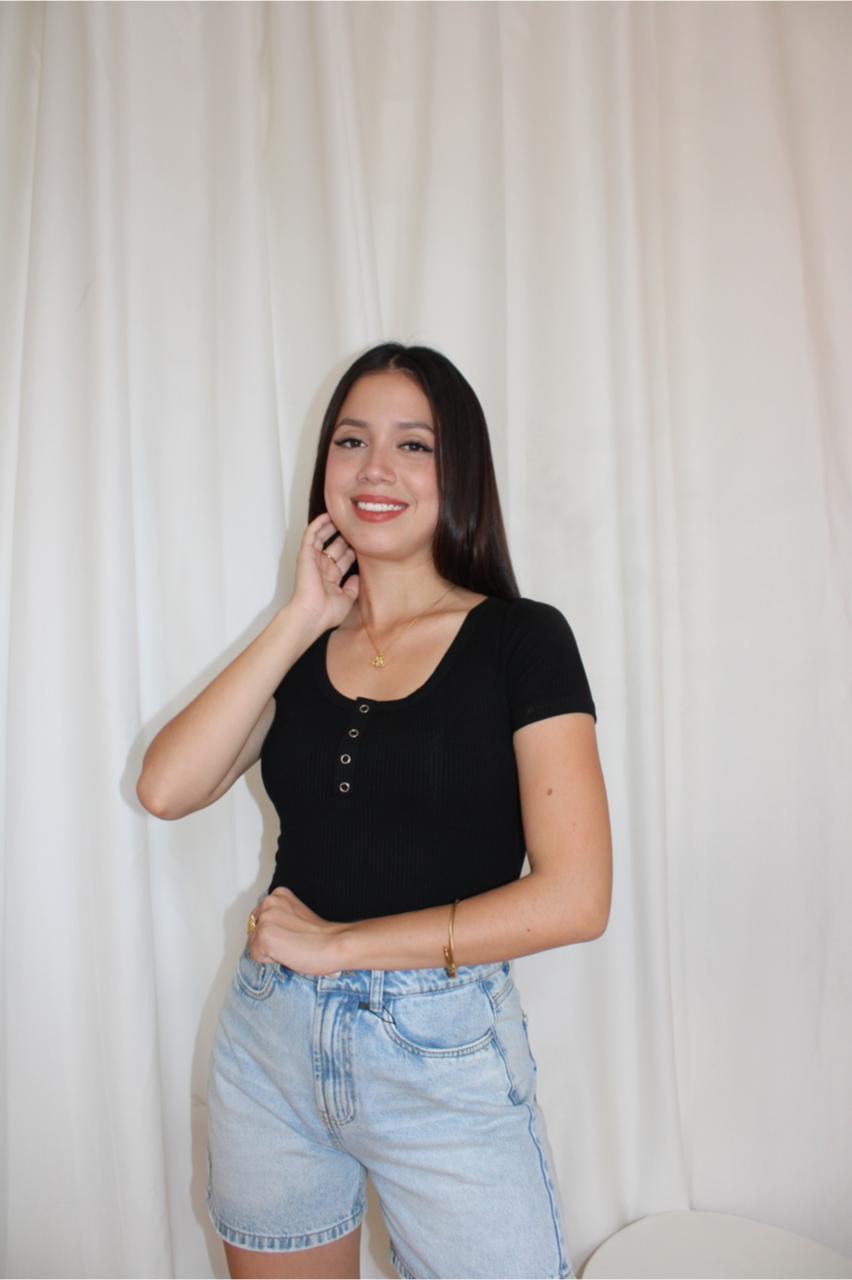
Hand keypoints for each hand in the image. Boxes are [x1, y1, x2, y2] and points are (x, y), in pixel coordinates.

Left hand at [248, 887, 347, 975]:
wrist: (336, 944)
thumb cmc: (321, 937)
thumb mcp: (296, 916)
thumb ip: (279, 917)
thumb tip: (265, 932)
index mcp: (278, 894)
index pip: (259, 920)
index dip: (275, 933)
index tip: (292, 934)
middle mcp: (269, 902)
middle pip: (253, 931)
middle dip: (268, 941)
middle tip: (293, 942)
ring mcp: (266, 918)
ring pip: (253, 944)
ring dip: (270, 951)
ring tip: (292, 946)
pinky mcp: (264, 936)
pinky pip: (255, 956)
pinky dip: (270, 960)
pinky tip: (289, 952)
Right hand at [289, 511, 359, 632]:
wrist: (312, 614)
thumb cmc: (327, 613)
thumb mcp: (347, 599)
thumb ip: (353, 587)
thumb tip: (358, 577)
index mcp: (331, 579)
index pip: (344, 560)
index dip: (354, 550)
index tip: (365, 541)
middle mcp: (322, 568)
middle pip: (336, 547)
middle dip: (346, 537)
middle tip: (357, 526)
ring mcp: (313, 561)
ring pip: (322, 537)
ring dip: (331, 526)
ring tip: (342, 515)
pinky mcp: (305, 554)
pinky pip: (311, 534)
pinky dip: (318, 524)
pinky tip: (327, 515)